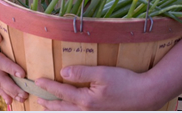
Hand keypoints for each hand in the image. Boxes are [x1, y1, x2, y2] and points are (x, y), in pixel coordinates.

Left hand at [35, 66, 165, 110]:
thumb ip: (82, 73)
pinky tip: (70, 110)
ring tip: (47, 107)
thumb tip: (63, 72)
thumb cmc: (126, 82)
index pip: (62, 92)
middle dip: (48, 103)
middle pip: (62, 108)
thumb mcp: (103, 73)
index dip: (48, 86)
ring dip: (57, 111)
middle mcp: (87, 111)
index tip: (37, 81)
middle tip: (36, 99)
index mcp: (86, 100)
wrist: (145, 96)